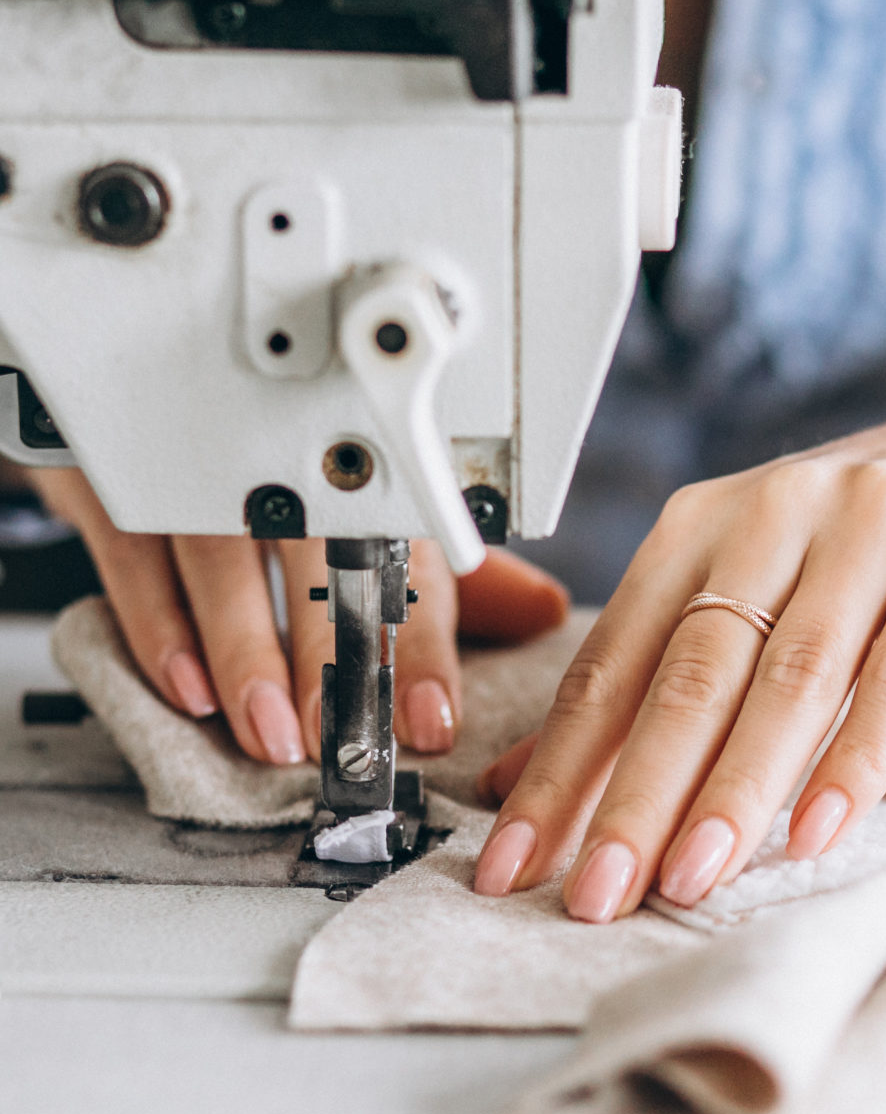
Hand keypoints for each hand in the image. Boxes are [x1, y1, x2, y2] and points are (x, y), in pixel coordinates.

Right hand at [28, 468, 568, 763]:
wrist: (148, 376)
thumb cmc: (279, 466)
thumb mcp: (369, 511)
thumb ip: (451, 573)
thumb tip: (544, 611)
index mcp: (359, 469)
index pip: (406, 556)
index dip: (421, 643)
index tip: (431, 718)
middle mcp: (281, 457)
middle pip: (317, 551)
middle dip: (333, 652)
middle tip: (340, 737)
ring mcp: (193, 458)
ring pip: (223, 551)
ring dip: (246, 651)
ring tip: (270, 732)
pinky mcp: (112, 467)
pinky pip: (132, 548)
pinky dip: (159, 625)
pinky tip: (187, 691)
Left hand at [472, 380, 885, 919]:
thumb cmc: (868, 545)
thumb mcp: (755, 590)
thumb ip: (655, 679)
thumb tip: (528, 779)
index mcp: (701, 524)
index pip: (612, 661)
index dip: (556, 767)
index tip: (514, 864)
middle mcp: (774, 509)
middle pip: (690, 672)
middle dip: (635, 794)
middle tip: (596, 895)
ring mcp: (872, 519)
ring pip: (791, 674)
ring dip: (737, 788)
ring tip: (692, 879)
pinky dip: (858, 755)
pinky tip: (820, 829)